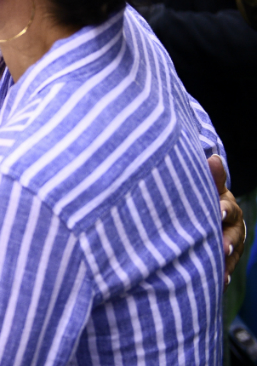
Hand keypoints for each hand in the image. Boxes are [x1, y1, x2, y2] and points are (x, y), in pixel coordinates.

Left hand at [208, 154, 244, 288]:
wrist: (214, 214)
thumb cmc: (208, 198)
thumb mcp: (210, 188)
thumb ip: (212, 178)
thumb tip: (214, 158)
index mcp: (228, 208)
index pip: (228, 208)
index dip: (224, 209)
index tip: (220, 210)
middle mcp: (234, 228)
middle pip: (233, 235)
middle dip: (228, 241)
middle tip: (223, 247)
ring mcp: (232, 245)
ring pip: (230, 255)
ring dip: (226, 263)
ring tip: (220, 273)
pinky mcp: (225, 260)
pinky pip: (224, 269)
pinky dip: (221, 276)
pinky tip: (217, 283)